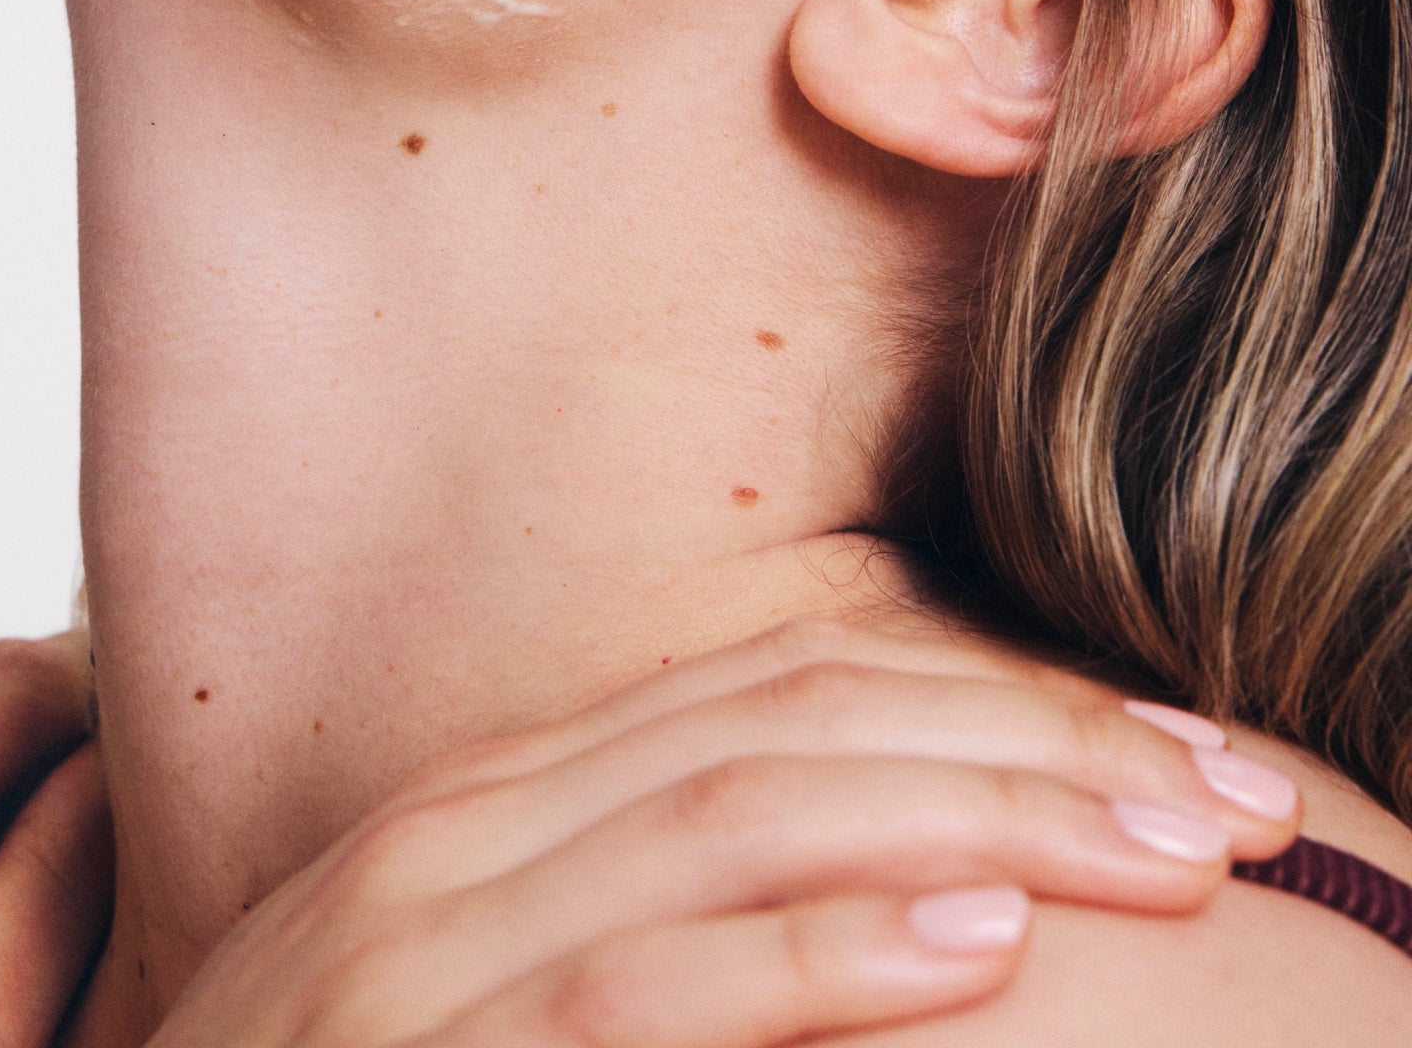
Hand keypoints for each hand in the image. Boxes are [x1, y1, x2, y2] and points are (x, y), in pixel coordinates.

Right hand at [152, 616, 1299, 1045]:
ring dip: (980, 822)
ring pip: (748, 817)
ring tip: (1165, 848)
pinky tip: (972, 946)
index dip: (999, 697)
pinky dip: (821, 954)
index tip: (1174, 749)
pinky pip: (647, 985)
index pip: (792, 684)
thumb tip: (905, 886)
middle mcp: (481, 823)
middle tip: (1233, 788)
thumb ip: (659, 900)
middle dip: (1038, 745)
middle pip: (803, 723)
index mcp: (519, 789)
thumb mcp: (510, 971)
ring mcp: (436, 935)